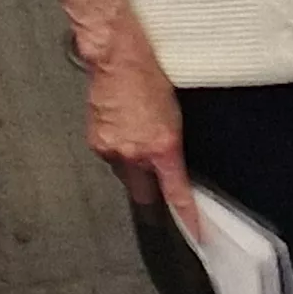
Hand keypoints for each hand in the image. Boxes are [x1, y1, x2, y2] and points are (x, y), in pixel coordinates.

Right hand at [83, 32, 196, 233]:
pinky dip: (117, 150)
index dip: (187, 217)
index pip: (175, 193)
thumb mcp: (175, 118)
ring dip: (132, 166)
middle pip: (142, 193)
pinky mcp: (96, 141)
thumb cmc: (150, 79)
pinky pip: (110, 158)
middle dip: (149, 191)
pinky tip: (123, 131)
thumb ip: (172, 150)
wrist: (117, 60)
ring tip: (137, 138)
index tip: (196, 234)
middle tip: (155, 179)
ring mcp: (111, 148)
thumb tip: (171, 169)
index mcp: (161, 148)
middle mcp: (134, 154)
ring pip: (125, 174)